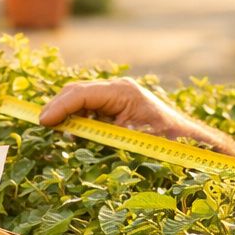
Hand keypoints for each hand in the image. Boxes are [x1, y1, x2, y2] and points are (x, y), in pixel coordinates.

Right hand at [40, 79, 202, 140]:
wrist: (194, 144)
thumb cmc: (170, 144)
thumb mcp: (133, 143)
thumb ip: (101, 139)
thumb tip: (71, 139)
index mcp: (123, 92)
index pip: (82, 93)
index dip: (59, 107)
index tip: (42, 122)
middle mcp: (118, 89)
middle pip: (77, 92)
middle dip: (57, 108)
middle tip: (40, 127)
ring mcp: (117, 96)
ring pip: (80, 100)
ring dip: (65, 115)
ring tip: (51, 131)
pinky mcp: (116, 107)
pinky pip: (89, 109)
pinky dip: (76, 121)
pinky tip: (70, 135)